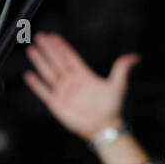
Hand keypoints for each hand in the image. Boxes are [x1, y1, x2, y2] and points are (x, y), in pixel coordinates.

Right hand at [23, 33, 139, 142]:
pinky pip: (44, 92)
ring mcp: (63, 92)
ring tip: (32, 49)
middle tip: (40, 36)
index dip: (62, 47)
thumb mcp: (118, 85)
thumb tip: (135, 57)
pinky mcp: (57, 104)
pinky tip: (29, 75)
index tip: (53, 36)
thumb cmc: (112, 107)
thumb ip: (122, 69)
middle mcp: (72, 82)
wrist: (104, 127)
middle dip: (48, 49)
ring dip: (40, 62)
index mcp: (85, 76)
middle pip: (57, 62)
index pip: (70, 57)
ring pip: (49, 73)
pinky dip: (36, 84)